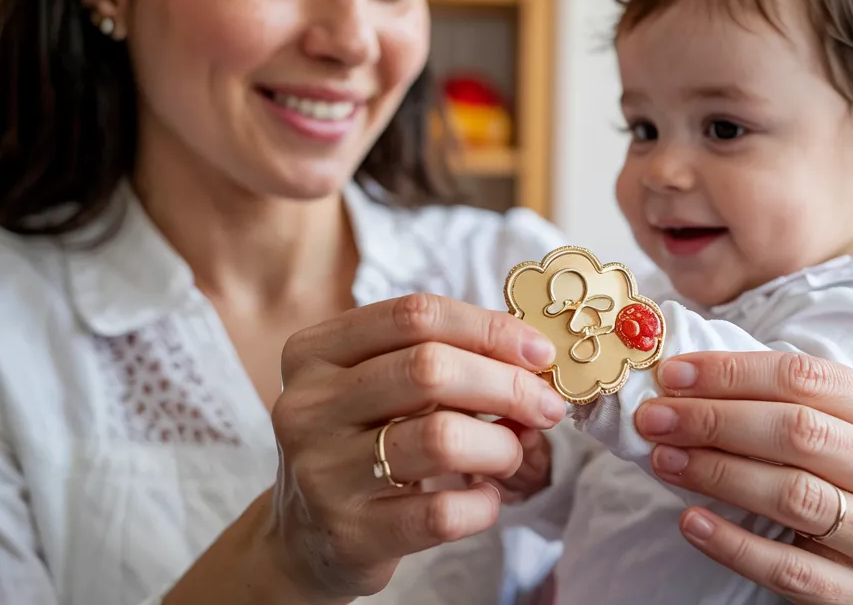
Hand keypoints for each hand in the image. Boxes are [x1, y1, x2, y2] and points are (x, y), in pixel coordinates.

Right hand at [263, 294, 565, 600]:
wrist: (306, 536)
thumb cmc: (361, 442)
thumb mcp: (376, 387)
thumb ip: (439, 361)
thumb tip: (531, 362)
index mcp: (314, 353)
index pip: (414, 316)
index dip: (489, 328)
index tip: (538, 351)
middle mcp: (307, 406)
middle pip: (430, 369)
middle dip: (508, 385)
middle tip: (546, 406)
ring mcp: (323, 472)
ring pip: (441, 438)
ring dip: (501, 445)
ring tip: (510, 453)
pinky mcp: (351, 533)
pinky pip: (441, 513)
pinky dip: (482, 504)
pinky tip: (485, 498)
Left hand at [634, 351, 852, 604]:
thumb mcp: (844, 428)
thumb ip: (783, 399)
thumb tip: (686, 379)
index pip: (807, 379)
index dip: (733, 372)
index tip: (674, 373)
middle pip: (798, 433)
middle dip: (714, 420)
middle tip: (657, 418)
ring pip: (793, 496)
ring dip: (716, 474)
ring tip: (665, 460)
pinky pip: (786, 567)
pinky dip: (732, 543)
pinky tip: (691, 521)